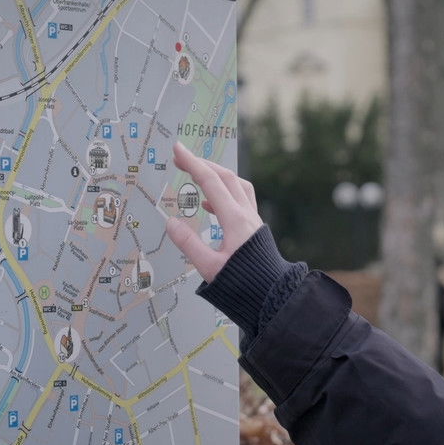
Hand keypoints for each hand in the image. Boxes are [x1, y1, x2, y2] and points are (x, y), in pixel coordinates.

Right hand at [165, 141, 262, 282]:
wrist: (272, 295)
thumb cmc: (241, 284)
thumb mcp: (209, 268)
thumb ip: (189, 244)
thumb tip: (171, 222)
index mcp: (235, 220)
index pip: (211, 182)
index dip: (193, 163)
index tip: (178, 149)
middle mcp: (246, 214)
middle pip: (226, 177)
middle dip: (203, 164)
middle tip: (181, 158)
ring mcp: (253, 219)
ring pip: (237, 185)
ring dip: (216, 175)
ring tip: (197, 175)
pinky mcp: (254, 227)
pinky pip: (240, 200)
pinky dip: (224, 193)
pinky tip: (209, 205)